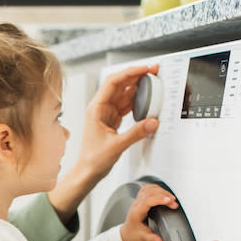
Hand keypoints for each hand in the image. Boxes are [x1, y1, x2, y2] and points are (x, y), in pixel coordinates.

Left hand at [47, 64, 160, 222]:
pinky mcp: (112, 119)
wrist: (88, 171)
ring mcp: (106, 113)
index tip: (144, 69)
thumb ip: (136, 133)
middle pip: (119, 84)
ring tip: (152, 81)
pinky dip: (136, 100)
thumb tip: (152, 122)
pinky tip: (145, 97)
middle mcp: (100, 108)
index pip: (113, 82)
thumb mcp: (116, 146)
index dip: (130, 73)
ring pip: (123, 93)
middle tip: (152, 71)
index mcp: (96, 109)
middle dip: (136, 75)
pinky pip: (126, 105)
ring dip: (137, 87)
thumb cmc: (93, 159)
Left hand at [119, 184, 177, 240]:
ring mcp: (137, 200)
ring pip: (149, 189)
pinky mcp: (140, 199)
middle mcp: (136, 204)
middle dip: (164, 196)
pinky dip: (156, 189)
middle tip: (174, 204)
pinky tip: (163, 193)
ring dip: (161, 191)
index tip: (169, 201)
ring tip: (171, 198)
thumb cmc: (134, 235)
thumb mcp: (145, 238)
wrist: (127, 233)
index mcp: (136, 213)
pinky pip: (147, 189)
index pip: (147, 201)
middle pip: (149, 193)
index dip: (159, 199)